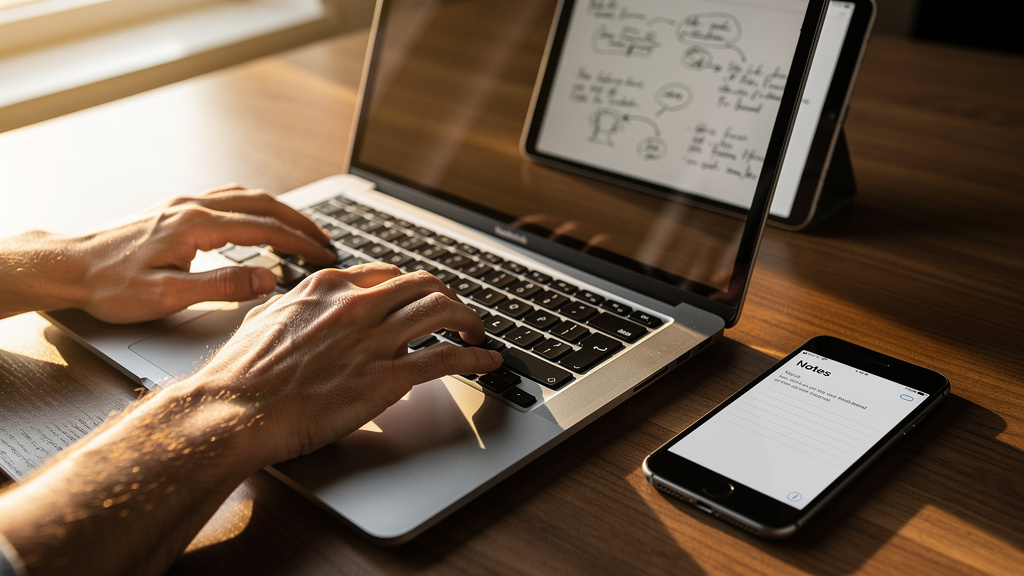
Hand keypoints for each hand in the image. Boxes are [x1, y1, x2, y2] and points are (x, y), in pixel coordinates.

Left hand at [70, 184, 336, 322]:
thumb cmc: (109, 285)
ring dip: (280, 211)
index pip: (265, 230)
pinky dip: (256, 206)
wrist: (67, 266)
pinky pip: (228, 197)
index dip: (301, 243)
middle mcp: (193, 207)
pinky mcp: (175, 209)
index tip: (325, 255)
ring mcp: (184, 204)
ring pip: (247, 197)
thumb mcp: (168, 296)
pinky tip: (258, 218)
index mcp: (197, 227)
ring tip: (301, 229)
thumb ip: (222, 286)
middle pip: (263, 205)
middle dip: (300, 222)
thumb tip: (267, 278)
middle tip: (326, 241)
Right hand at [190, 263, 502, 465]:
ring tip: (478, 334)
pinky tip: (486, 362)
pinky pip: (445, 358)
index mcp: (326, 287)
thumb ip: (297, 309)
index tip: (421, 301)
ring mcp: (371, 339)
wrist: (232, 410)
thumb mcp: (267, 321)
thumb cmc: (240, 375)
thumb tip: (309, 312)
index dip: (412, 289)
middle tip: (458, 316)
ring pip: (442, 310)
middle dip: (449, 297)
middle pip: (424, 284)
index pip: (388, 274)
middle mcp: (355, 304)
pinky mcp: (384, 377)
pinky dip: (474, 358)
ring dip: (470, 320)